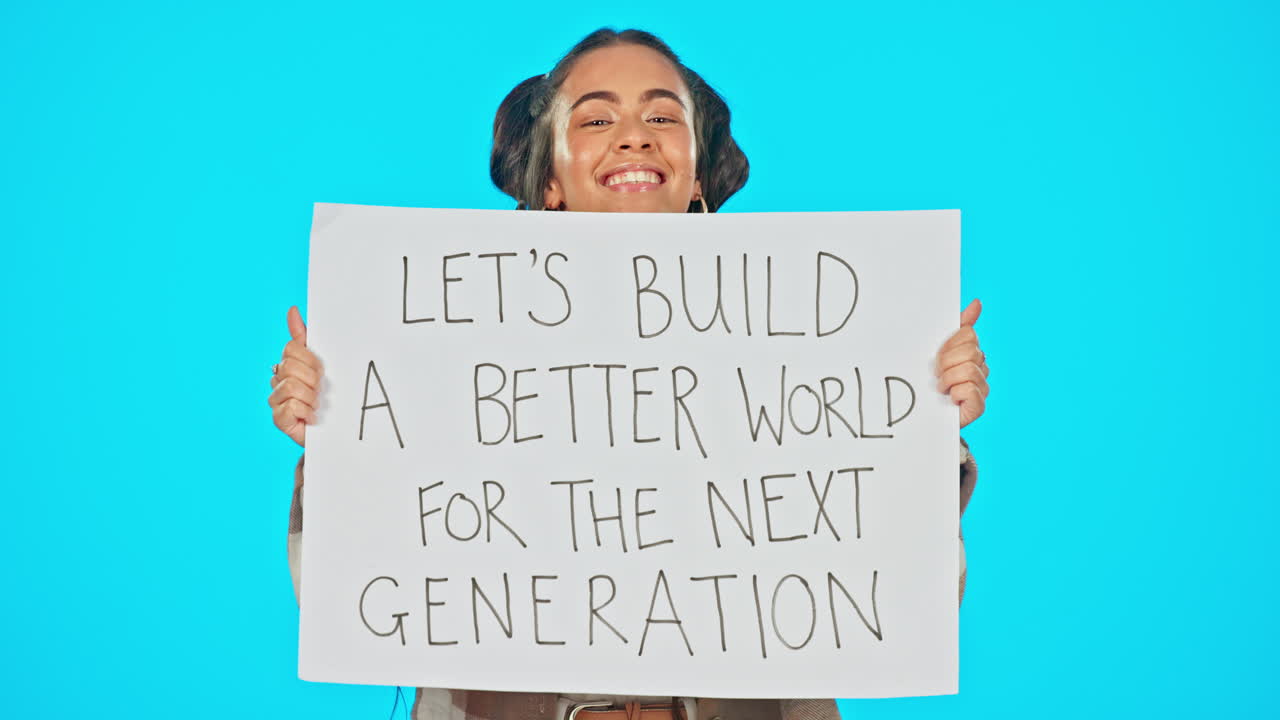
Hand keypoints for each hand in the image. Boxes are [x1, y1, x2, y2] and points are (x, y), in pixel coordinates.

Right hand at [268, 306, 323, 446]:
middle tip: (321, 390)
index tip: (322, 371)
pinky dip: (305, 412)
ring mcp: (276, 400)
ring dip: (310, 397)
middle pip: (289, 366)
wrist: (337, 427)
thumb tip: (292, 310)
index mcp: (289, 363)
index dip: (311, 359)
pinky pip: (289, 407)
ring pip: (290, 386)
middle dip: (312, 378)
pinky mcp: (279, 419)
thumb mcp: (322, 363)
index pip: (291, 348)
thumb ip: (305, 337)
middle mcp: (278, 379)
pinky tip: (311, 417)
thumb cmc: (329, 394)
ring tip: (317, 405)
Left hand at [935, 298, 989, 428]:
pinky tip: (951, 399)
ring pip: (970, 369)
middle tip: (937, 375)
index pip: (969, 334)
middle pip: (971, 351)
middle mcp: (981, 368)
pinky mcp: (979, 406)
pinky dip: (956, 393)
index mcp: (971, 351)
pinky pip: (971, 389)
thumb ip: (959, 325)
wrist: (919, 413)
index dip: (948, 345)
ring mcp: (982, 387)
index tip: (937, 357)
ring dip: (948, 379)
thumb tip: (977, 303)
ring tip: (941, 388)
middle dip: (947, 362)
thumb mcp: (938, 349)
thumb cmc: (928, 381)